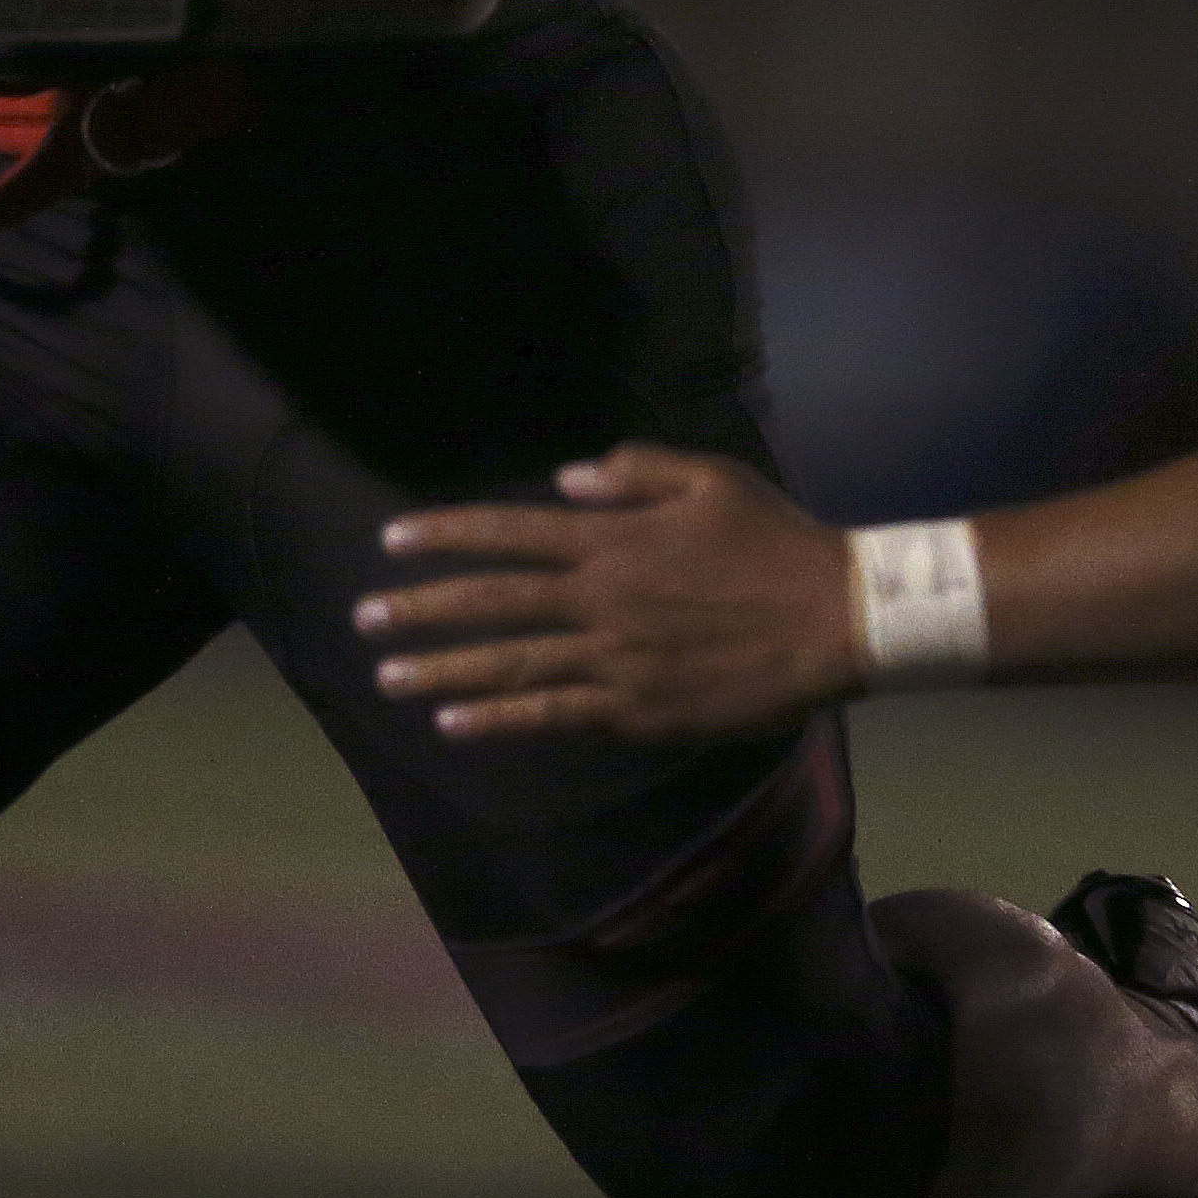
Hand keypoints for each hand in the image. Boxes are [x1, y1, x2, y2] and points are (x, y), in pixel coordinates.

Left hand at [357, 444, 864, 742]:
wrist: (833, 620)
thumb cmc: (776, 542)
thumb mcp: (710, 479)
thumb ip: (634, 473)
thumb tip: (566, 481)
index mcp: (615, 539)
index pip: (510, 532)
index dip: (446, 535)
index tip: (391, 542)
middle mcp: (602, 599)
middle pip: (494, 602)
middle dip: (422, 609)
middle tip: (363, 619)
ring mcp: (615, 660)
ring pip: (511, 665)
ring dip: (442, 671)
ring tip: (386, 675)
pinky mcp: (636, 710)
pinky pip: (553, 715)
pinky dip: (499, 720)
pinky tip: (453, 725)